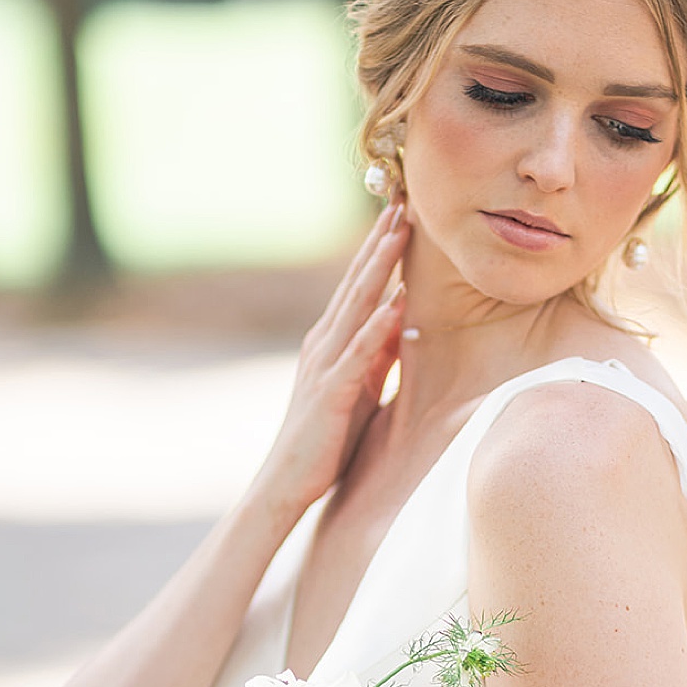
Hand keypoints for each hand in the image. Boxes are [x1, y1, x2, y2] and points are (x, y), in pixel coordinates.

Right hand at [259, 201, 409, 510]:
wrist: (284, 485)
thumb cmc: (323, 442)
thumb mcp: (358, 390)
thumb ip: (376, 357)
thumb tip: (401, 325)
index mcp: (330, 343)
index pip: (358, 287)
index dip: (378, 251)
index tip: (400, 216)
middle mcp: (323, 344)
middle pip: (356, 284)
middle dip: (379, 244)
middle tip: (402, 202)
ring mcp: (325, 366)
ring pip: (356, 307)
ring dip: (379, 269)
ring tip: (399, 234)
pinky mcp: (331, 394)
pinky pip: (358, 354)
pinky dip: (378, 326)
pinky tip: (396, 302)